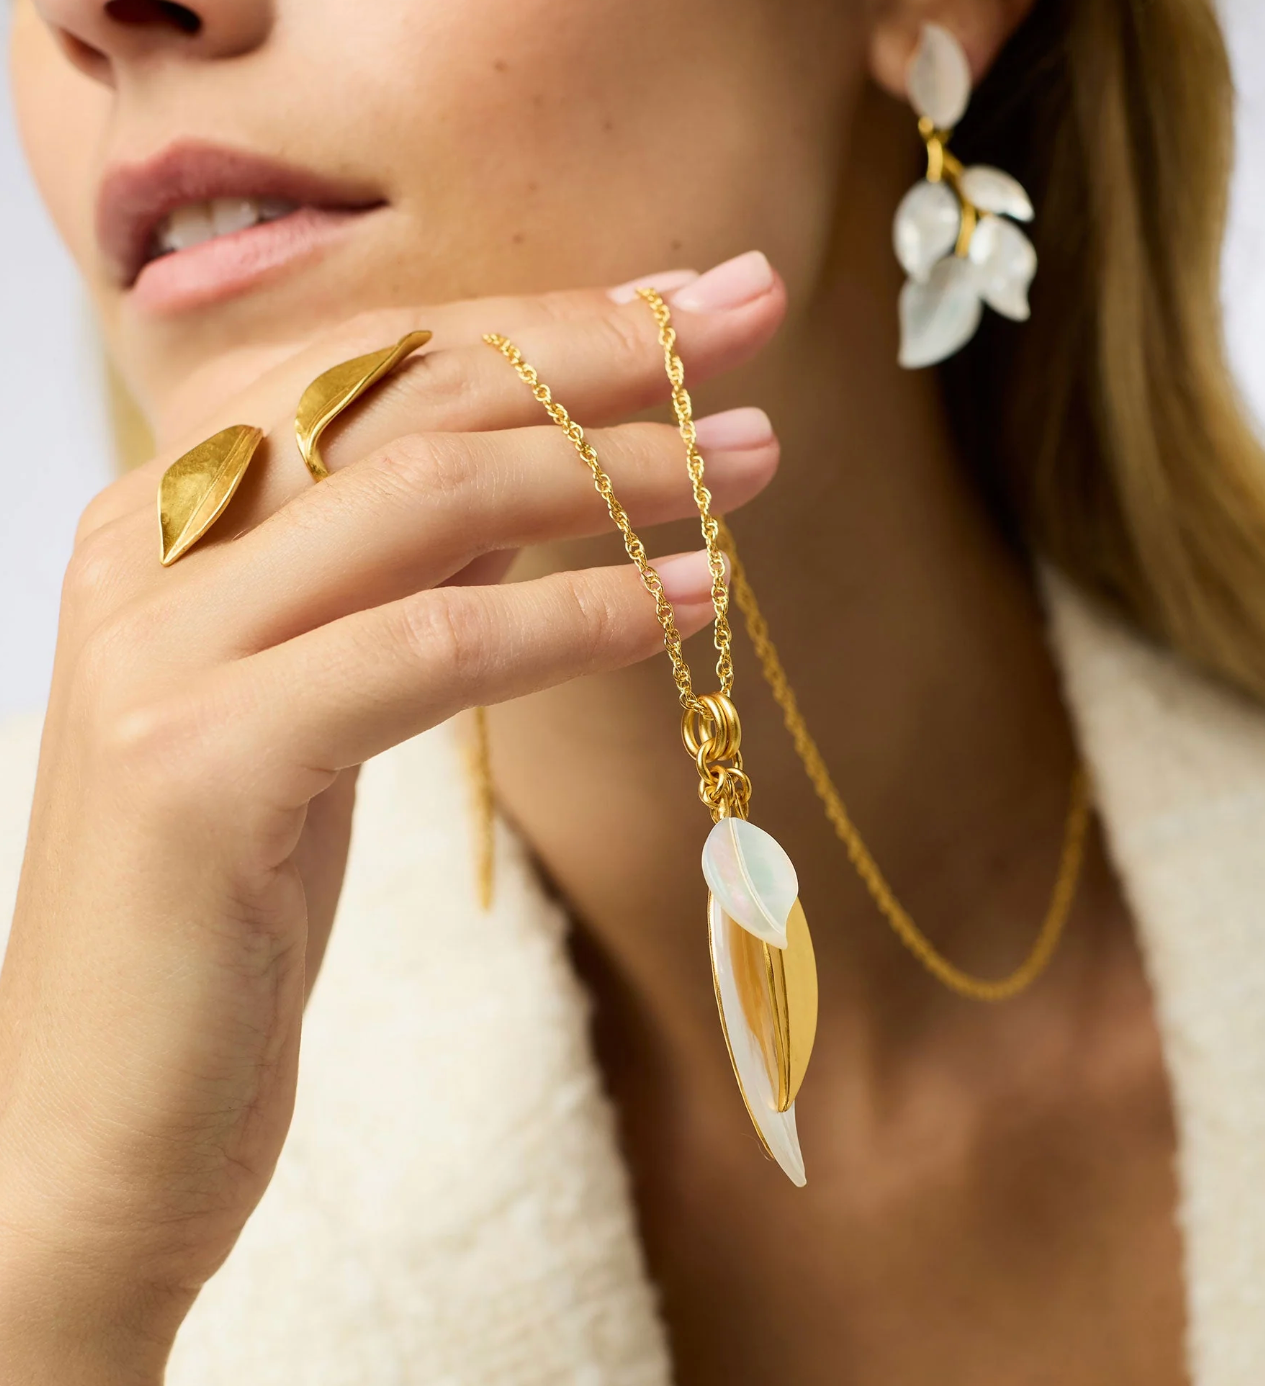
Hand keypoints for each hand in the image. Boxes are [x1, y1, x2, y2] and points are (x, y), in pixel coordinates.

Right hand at [0, 260, 785, 1380]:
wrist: (98, 1118)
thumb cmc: (226, 908)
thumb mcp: (322, 699)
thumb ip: (404, 573)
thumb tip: (553, 473)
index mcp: (168, 515)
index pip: (378, 358)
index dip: (549, 314)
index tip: (700, 300)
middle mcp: (144, 547)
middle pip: (406, 391)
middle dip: (598, 349)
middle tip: (752, 323)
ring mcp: (157, 649)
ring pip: (421, 495)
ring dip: (610, 468)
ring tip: (752, 457)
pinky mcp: (197, 765)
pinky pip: (429, 646)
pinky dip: (574, 613)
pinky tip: (687, 600)